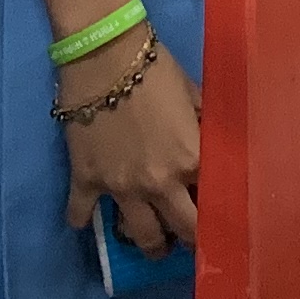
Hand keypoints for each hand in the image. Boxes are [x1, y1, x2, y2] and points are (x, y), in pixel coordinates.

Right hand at [62, 36, 200, 253]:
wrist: (103, 54)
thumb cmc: (155, 69)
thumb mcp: (194, 95)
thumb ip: (204, 126)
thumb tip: (216, 142)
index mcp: (191, 161)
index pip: (215, 202)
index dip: (219, 210)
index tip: (219, 217)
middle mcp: (159, 184)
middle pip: (182, 231)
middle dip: (189, 240)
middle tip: (188, 238)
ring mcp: (119, 188)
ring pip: (139, 236)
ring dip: (149, 243)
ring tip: (152, 241)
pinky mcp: (85, 181)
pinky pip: (80, 215)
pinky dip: (82, 219)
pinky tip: (86, 219)